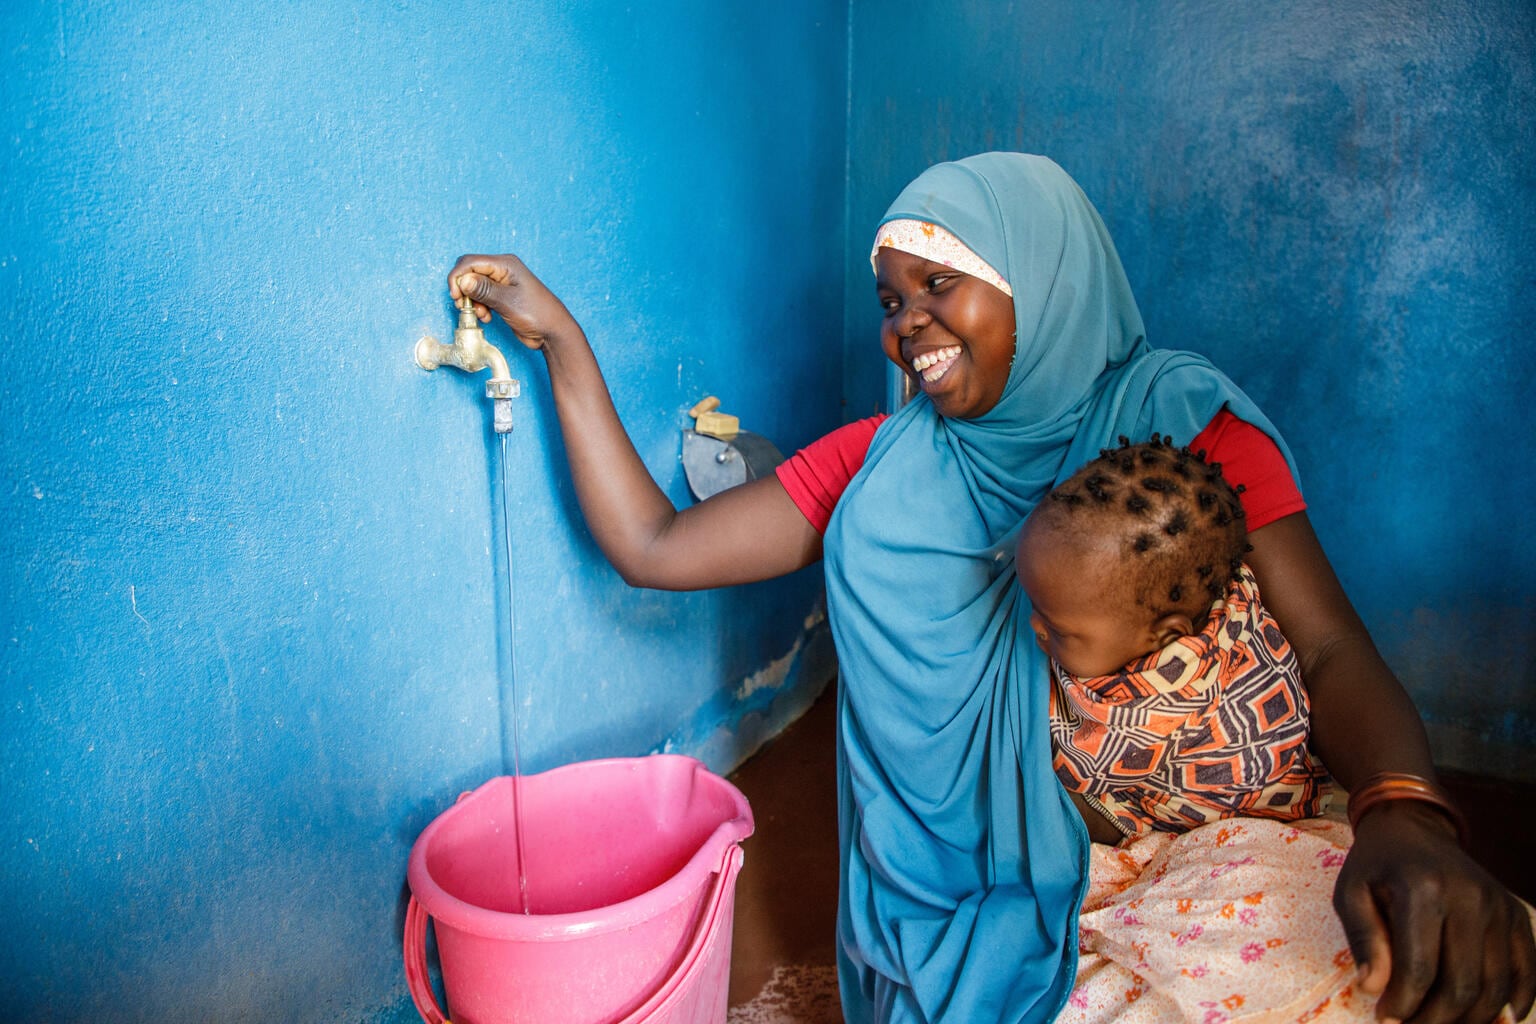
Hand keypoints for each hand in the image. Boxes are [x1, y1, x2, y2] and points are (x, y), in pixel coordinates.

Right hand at [446, 254, 581, 352]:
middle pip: (470, 273)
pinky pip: (481, 298)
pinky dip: (479, 307)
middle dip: (463, 289)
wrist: (552, 332)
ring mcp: (502, 284)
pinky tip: (487, 318)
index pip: (470, 262)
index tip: (455, 295)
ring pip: (473, 287)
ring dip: (471, 301)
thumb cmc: (537, 313)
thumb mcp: (507, 301)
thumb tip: (462, 280)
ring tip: (481, 315)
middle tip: (463, 305)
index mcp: (505, 264)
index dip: (458, 277)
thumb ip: (483, 290)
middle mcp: (502, 271)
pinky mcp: (501, 298)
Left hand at [1334, 800, 1535, 1023]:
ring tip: (1435, 1022)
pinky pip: (1526, 973)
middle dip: (1435, 1019)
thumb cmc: (1376, 866)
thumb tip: (1374, 989)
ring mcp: (1500, 907)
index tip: (1384, 1019)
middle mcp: (1470, 898)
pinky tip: (1489, 1018)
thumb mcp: (1351, 892)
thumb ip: (1362, 938)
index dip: (1403, 1004)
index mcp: (1423, 889)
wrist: (1414, 830)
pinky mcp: (1516, 916)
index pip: (1420, 968)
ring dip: (1468, 1020)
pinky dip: (1512, 1004)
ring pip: (1496, 988)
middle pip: (1463, 985)